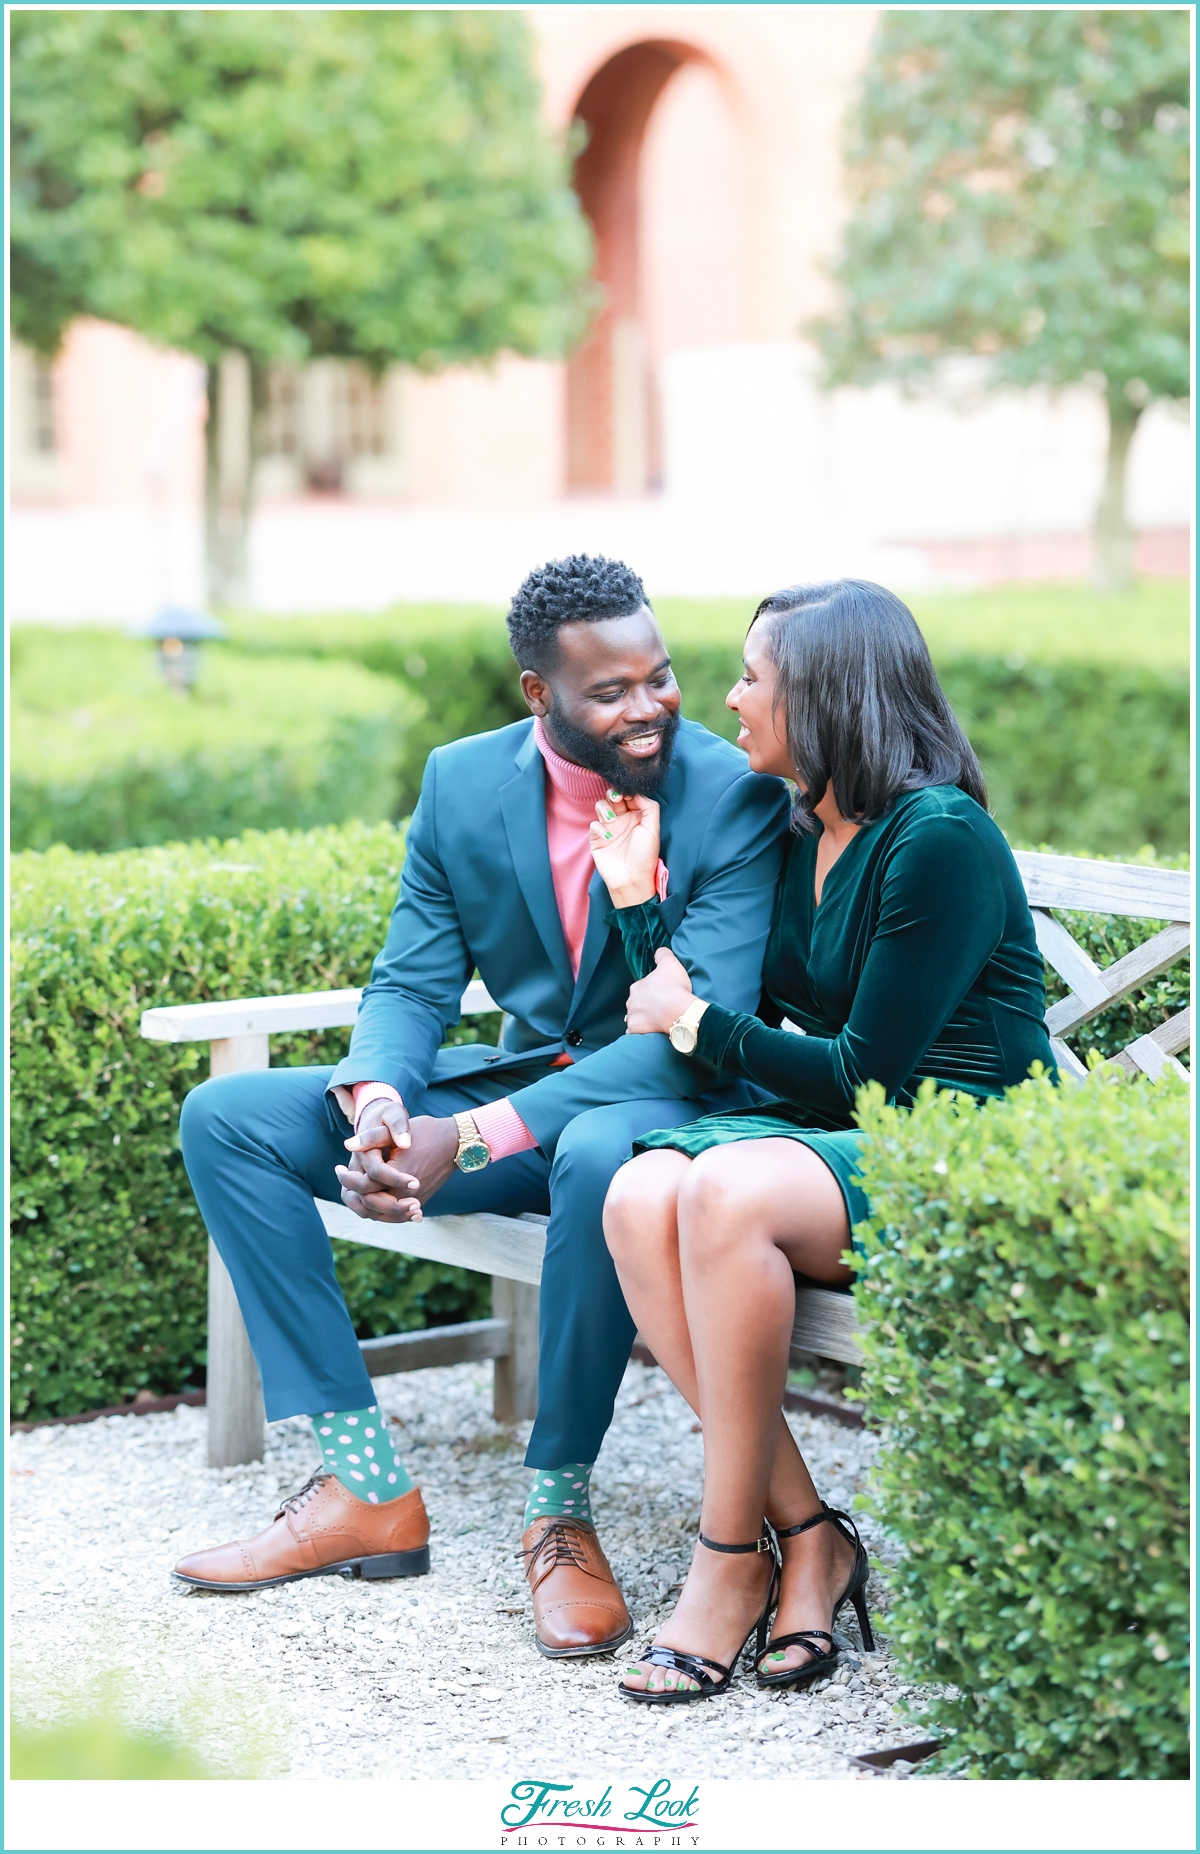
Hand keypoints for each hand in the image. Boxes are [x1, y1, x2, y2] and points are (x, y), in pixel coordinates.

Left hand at [335, 1110, 457, 1223]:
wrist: (455, 1143)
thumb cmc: (427, 1133)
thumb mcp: (398, 1131)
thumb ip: (372, 1139)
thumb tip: (348, 1145)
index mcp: (398, 1176)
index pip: (363, 1186)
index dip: (347, 1178)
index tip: (338, 1168)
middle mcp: (406, 1194)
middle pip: (369, 1204)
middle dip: (352, 1192)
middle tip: (342, 1177)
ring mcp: (413, 1201)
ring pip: (380, 1214)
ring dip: (364, 1204)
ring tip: (352, 1190)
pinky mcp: (418, 1202)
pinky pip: (394, 1215)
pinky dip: (380, 1211)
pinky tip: (370, 1199)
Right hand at [588, 792, 659, 907]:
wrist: (631, 879)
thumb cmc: (645, 856)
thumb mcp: (652, 829)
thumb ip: (649, 807)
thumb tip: (638, 792)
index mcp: (636, 816)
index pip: (628, 796)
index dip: (626, 791)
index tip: (627, 792)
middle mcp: (622, 820)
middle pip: (613, 798)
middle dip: (613, 794)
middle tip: (616, 797)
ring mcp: (609, 828)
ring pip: (601, 807)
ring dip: (604, 809)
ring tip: (612, 819)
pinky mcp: (597, 838)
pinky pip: (594, 824)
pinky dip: (599, 827)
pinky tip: (608, 837)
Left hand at [625, 947, 695, 1035]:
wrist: (680, 1012)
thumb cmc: (675, 988)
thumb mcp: (670, 963)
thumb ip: (662, 954)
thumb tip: (658, 951)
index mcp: (637, 987)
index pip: (642, 989)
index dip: (653, 991)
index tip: (663, 995)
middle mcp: (631, 1002)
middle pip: (637, 1003)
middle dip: (647, 1005)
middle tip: (661, 1008)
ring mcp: (632, 1017)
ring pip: (636, 1018)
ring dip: (644, 1019)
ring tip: (658, 1020)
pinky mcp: (636, 1031)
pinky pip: (635, 1032)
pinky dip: (641, 1032)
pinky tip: (651, 1031)